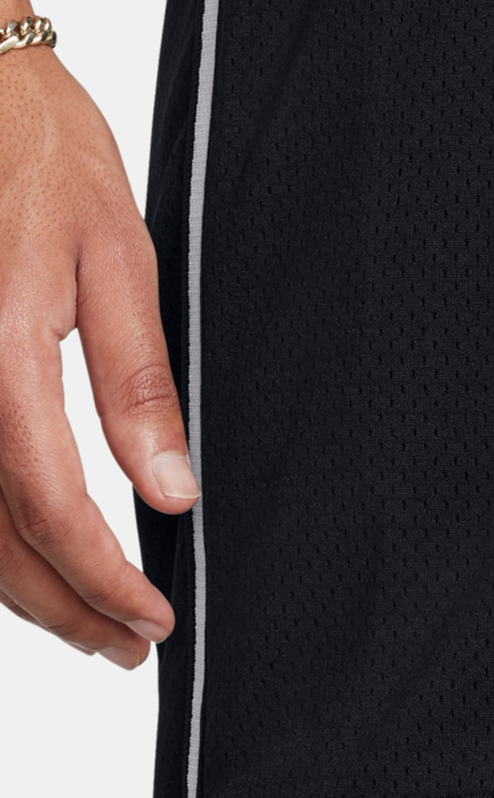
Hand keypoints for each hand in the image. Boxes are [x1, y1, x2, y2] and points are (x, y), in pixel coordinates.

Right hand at [0, 47, 197, 666]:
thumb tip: (169, 488)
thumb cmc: (37, 151)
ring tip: (89, 624)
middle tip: (128, 647)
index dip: (101, 581)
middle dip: (63, 607)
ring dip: (19, 586)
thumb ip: (136, 380)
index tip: (154, 620)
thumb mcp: (117, 255)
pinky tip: (29, 553)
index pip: (47, 507)